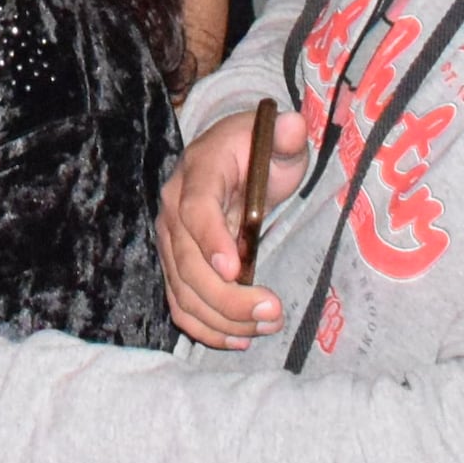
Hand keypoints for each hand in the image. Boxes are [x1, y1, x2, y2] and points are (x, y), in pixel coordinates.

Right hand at [159, 101, 312, 350]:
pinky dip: (205, 328)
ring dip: (222, 318)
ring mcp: (170, 241)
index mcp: (197, 172)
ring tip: (266, 326)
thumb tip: (294, 124)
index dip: (211, 240)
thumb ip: (286, 136)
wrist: (231, 157)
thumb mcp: (278, 138)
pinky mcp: (175, 266)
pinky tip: (239, 338)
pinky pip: (180, 304)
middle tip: (273, 311)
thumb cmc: (256, 149)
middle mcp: (173, 208)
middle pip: (187, 261)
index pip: (195, 208)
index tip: (236, 270)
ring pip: (182, 290)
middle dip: (227, 296)